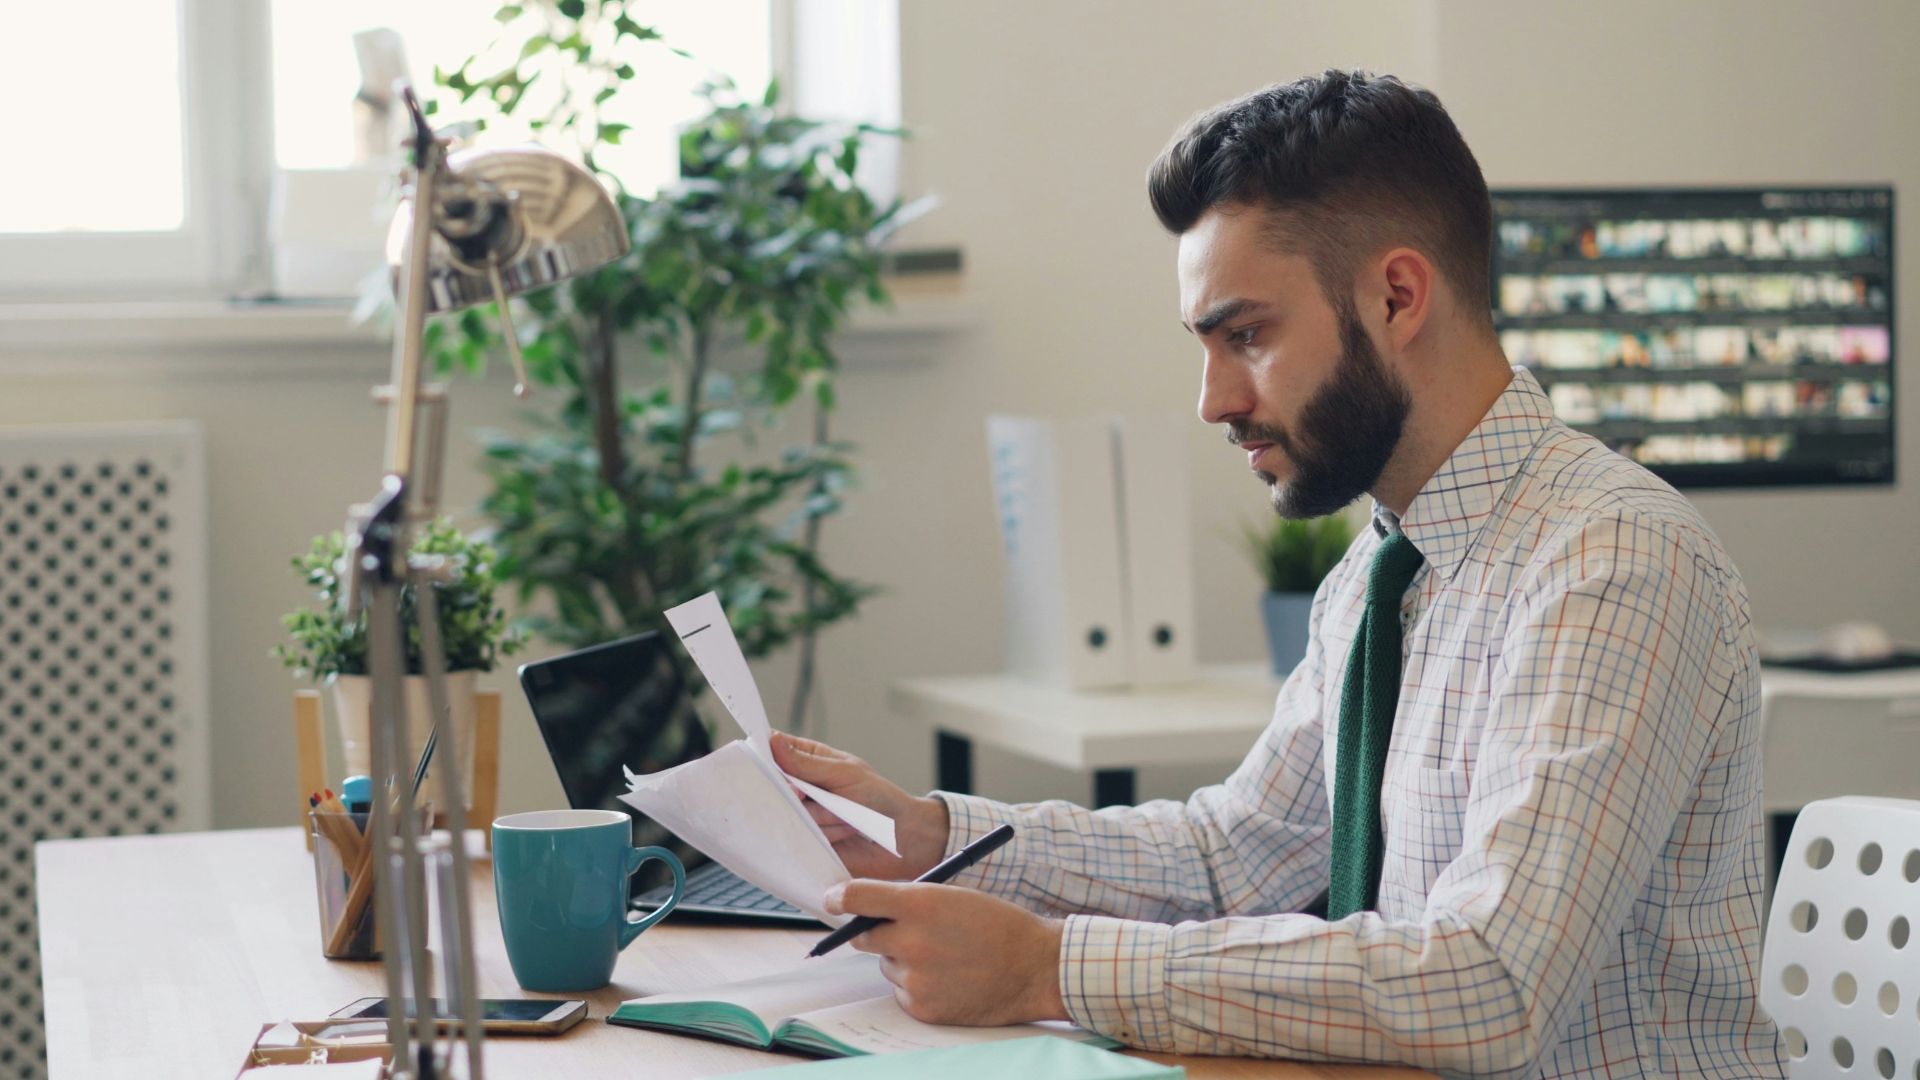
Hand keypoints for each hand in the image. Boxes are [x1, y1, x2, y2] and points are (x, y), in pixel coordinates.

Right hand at [772, 731, 949, 879]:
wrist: (902, 839)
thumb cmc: (880, 799)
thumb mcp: (845, 773)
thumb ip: (808, 763)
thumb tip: (774, 741)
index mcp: (809, 761)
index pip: (774, 751)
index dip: (764, 755)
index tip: (764, 761)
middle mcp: (801, 788)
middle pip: (773, 786)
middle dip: (797, 793)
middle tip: (813, 795)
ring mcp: (802, 815)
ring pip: (789, 813)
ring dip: (822, 817)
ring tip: (846, 816)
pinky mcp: (806, 842)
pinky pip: (798, 838)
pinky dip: (825, 835)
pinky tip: (844, 833)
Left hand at [825, 879, 1066, 1025]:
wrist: (1034, 967)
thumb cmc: (997, 925)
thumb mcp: (953, 896)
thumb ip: (909, 900)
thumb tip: (869, 908)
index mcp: (920, 904)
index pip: (858, 897)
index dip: (839, 897)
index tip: (832, 899)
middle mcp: (911, 941)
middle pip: (864, 936)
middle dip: (875, 931)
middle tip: (901, 930)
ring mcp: (915, 978)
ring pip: (887, 965)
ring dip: (904, 960)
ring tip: (946, 956)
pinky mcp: (921, 1007)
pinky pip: (902, 992)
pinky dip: (918, 985)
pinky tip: (949, 978)